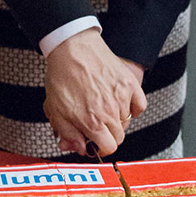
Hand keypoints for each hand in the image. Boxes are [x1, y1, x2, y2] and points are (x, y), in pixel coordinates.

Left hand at [43, 30, 146, 156]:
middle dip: (108, 135)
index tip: (96, 143)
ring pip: (127, 122)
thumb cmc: (62, 76)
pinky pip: (140, 105)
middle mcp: (110, 112)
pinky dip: (133, 108)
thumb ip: (68, 134)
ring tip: (103, 107)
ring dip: (117, 120)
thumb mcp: (55, 110)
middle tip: (97, 125)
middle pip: (119, 137)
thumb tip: (81, 149)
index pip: (109, 147)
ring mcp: (122, 97)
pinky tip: (121, 103)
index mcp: (92, 121)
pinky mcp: (130, 83)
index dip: (101, 148)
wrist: (72, 47)